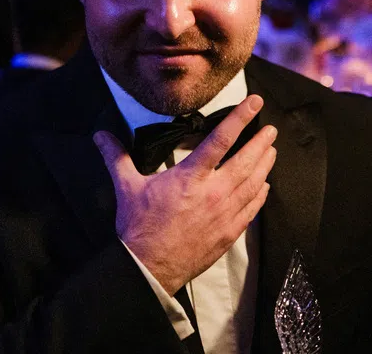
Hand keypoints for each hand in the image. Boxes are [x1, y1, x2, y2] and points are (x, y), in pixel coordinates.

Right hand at [95, 95, 276, 295]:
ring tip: (272, 151)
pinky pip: (252, 209)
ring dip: (265, 165)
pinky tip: (264, 185)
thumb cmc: (139, 226)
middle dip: (261, 142)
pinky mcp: (229, 232)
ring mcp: (224, 213)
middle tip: (271, 129)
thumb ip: (117, 157)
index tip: (255, 103)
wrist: (149, 267)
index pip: (221, 139)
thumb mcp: (126, 187)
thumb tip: (99, 135)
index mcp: (191, 176)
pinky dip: (260, 194)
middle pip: (246, 161)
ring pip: (253, 183)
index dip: (240, 118)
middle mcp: (213, 192)